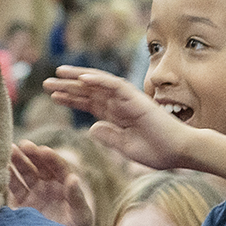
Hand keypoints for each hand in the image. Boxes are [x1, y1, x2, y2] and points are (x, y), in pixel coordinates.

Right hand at [9, 141, 94, 225]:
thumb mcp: (81, 216)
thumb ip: (76, 198)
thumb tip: (73, 178)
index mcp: (64, 186)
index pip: (57, 167)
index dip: (50, 158)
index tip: (43, 150)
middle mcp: (47, 187)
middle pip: (38, 166)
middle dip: (30, 155)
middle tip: (23, 145)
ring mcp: (32, 195)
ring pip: (23, 174)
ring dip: (16, 161)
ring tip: (8, 150)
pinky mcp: (19, 206)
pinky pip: (11, 189)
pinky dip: (5, 179)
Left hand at [44, 65, 194, 170]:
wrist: (180, 152)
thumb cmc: (157, 151)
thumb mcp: (125, 147)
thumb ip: (109, 136)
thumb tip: (91, 128)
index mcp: (117, 115)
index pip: (89, 103)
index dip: (71, 99)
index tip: (52, 96)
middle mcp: (120, 104)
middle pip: (89, 92)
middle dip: (68, 86)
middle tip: (45, 82)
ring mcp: (128, 100)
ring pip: (99, 84)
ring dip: (78, 78)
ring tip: (59, 73)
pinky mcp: (137, 99)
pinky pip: (115, 86)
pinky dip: (99, 81)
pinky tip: (82, 78)